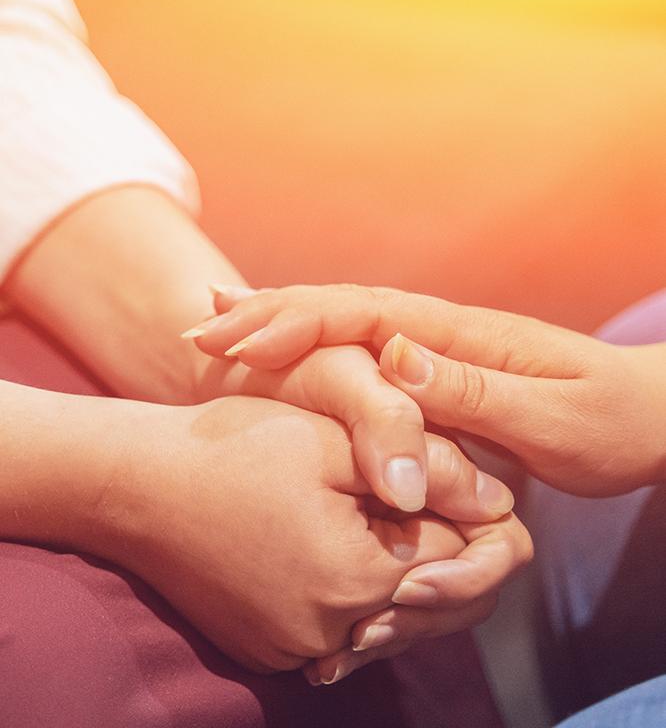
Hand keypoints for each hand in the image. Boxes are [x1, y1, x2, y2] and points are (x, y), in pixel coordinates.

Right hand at [86, 394, 499, 672]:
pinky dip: (360, 591)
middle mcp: (332, 632)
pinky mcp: (271, 648)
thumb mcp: (336, 437)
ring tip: (383, 511)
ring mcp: (296, 648)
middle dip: (448, 547)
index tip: (458, 475)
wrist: (138, 483)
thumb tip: (502, 500)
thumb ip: (428, 469)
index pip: (463, 557)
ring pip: (394, 617)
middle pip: (438, 602)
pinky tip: (345, 542)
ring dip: (404, 568)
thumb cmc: (235, 446)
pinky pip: (346, 629)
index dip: (473, 511)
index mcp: (359, 577)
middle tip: (423, 492)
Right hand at [193, 283, 665, 494]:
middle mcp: (439, 335)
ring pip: (342, 327)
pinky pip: (359, 355)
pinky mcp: (433, 376)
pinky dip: (310, 349)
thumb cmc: (610, 424)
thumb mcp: (553, 418)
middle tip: (201, 329)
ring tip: (214, 330)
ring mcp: (433, 352)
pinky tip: (277, 356)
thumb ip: (474, 390)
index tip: (243, 340)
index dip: (301, 321)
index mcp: (462, 338)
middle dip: (271, 315)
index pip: (367, 315)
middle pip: (341, 310)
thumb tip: (393, 356)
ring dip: (279, 324)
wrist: (649, 416)